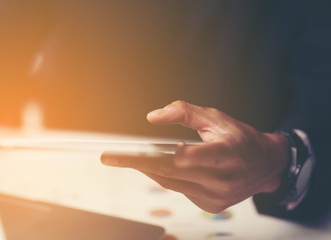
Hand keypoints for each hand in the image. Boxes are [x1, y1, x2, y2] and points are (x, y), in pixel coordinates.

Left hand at [101, 100, 289, 212]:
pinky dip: (165, 176)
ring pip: (171, 182)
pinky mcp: (212, 205)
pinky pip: (179, 189)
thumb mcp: (216, 117)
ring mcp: (217, 196)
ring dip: (148, 168)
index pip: (187, 156)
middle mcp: (223, 179)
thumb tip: (153, 117)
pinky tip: (159, 165)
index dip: (156, 155)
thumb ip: (184, 112)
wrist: (265, 165)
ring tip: (129, 157)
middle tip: (110, 157)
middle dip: (137, 163)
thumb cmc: (240, 138)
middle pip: (171, 171)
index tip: (131, 153)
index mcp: (227, 153)